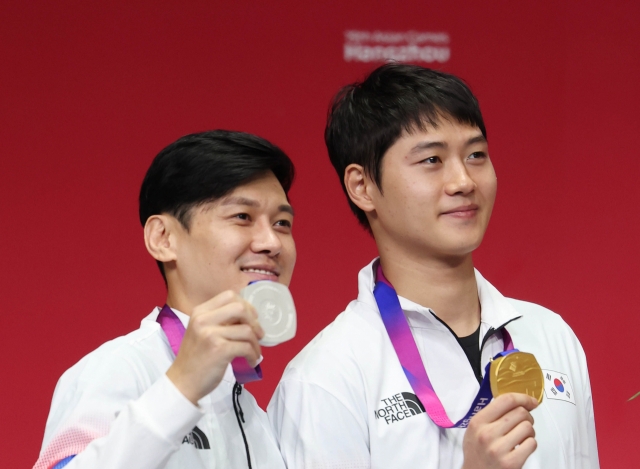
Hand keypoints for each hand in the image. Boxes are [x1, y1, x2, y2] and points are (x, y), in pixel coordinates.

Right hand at [165, 290, 263, 404]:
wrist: (182, 382)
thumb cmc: (195, 358)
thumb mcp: (202, 331)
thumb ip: (220, 320)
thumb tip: (249, 316)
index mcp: (200, 312)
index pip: (229, 295)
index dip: (246, 305)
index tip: (252, 318)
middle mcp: (203, 319)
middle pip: (240, 308)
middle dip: (254, 321)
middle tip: (258, 334)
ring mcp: (211, 334)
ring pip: (247, 330)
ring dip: (256, 343)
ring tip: (255, 352)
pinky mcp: (219, 350)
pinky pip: (246, 347)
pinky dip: (253, 355)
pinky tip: (252, 361)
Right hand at [461, 393, 538, 468]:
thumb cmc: (476, 451)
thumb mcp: (475, 429)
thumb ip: (490, 414)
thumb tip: (518, 402)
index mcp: (478, 421)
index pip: (506, 400)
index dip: (523, 398)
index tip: (531, 401)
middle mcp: (487, 434)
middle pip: (520, 412)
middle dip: (527, 416)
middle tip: (524, 423)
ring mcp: (499, 449)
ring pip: (528, 427)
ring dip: (529, 431)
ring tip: (521, 437)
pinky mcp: (511, 463)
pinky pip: (532, 443)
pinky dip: (531, 444)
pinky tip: (522, 447)